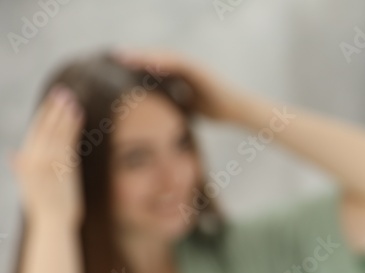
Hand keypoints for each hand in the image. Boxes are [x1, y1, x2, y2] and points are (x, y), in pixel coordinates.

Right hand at [10, 85, 85, 229]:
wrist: (53, 221)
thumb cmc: (44, 206)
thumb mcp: (29, 185)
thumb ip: (21, 167)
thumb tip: (13, 155)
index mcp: (25, 161)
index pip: (35, 132)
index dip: (44, 115)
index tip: (53, 102)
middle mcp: (33, 159)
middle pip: (44, 128)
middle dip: (53, 109)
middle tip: (62, 92)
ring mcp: (47, 162)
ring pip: (56, 131)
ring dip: (64, 114)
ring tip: (72, 99)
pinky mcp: (60, 167)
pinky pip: (66, 141)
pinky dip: (71, 126)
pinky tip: (77, 115)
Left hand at [111, 48, 246, 121]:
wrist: (241, 110)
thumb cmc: (219, 110)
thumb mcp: (189, 108)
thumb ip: (175, 105)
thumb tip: (157, 116)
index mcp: (181, 75)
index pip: (154, 67)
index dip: (136, 65)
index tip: (116, 66)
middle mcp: (186, 67)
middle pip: (156, 58)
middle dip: (135, 56)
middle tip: (113, 56)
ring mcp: (193, 66)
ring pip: (164, 57)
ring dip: (143, 55)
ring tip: (123, 56)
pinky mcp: (200, 70)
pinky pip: (178, 63)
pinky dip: (162, 61)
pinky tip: (148, 62)